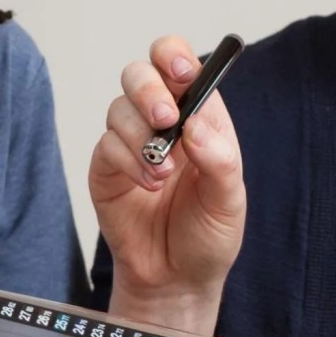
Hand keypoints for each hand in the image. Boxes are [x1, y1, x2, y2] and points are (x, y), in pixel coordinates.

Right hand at [90, 35, 244, 325]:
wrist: (176, 279)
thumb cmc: (208, 235)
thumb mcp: (229, 199)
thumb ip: (217, 158)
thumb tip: (193, 123)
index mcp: (199, 117)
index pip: (180, 65)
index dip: (175, 57)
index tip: (182, 72)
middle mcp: (162, 122)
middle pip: (140, 74)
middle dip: (150, 90)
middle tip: (165, 120)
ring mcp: (131, 143)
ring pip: (119, 108)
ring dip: (141, 137)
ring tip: (163, 174)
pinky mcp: (107, 167)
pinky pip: (106, 145)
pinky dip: (128, 162)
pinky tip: (148, 187)